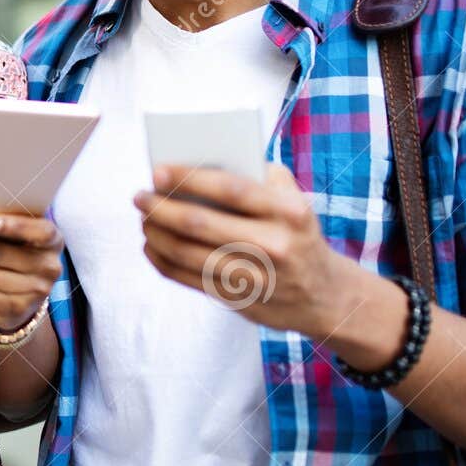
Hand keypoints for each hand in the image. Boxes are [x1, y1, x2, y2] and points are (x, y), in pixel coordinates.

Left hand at [134, 162, 366, 341]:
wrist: (326, 296)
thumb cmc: (298, 234)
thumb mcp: (295, 201)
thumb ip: (259, 178)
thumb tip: (199, 164)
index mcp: (290, 212)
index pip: (231, 189)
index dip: (189, 178)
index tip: (157, 170)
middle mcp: (275, 246)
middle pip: (200, 224)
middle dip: (161, 208)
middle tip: (139, 197)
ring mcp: (256, 278)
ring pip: (188, 254)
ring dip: (156, 234)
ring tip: (143, 219)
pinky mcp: (239, 300)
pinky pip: (188, 279)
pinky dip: (162, 260)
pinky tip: (151, 246)